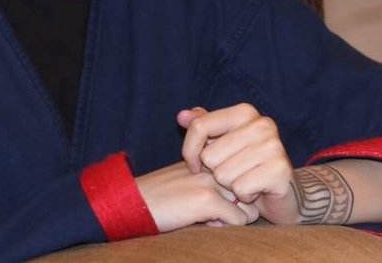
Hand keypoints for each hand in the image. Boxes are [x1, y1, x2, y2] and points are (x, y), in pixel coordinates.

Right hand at [135, 161, 258, 231]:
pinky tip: (204, 223)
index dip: (236, 191)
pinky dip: (226, 227)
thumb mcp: (188, 178)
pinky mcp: (207, 199)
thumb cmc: (160, 196)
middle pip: (250, 188)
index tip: (217, 198)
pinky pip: (239, 219)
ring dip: (235, 216)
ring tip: (210, 217)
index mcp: (210, 154)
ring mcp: (211, 180)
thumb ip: (213, 179)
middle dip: (240, 205)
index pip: (244, 172)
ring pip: (249, 203)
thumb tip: (240, 198)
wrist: (131, 203)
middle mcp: (214, 164)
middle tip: (216, 212)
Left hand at [177, 103, 298, 224]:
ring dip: (229, 185)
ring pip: (223, 174)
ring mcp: (274, 146)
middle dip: (215, 171)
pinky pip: (240, 189)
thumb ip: (203, 127)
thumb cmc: (245, 166)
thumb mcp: (221, 143)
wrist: (283, 192)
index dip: (190, 151)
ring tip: (244, 181)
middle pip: (209, 155)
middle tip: (232, 173)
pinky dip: (243, 196)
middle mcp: (262, 124)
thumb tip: (181, 116)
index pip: (200, 126)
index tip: (196, 165)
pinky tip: (254, 191)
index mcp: (245, 112)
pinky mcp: (280, 170)